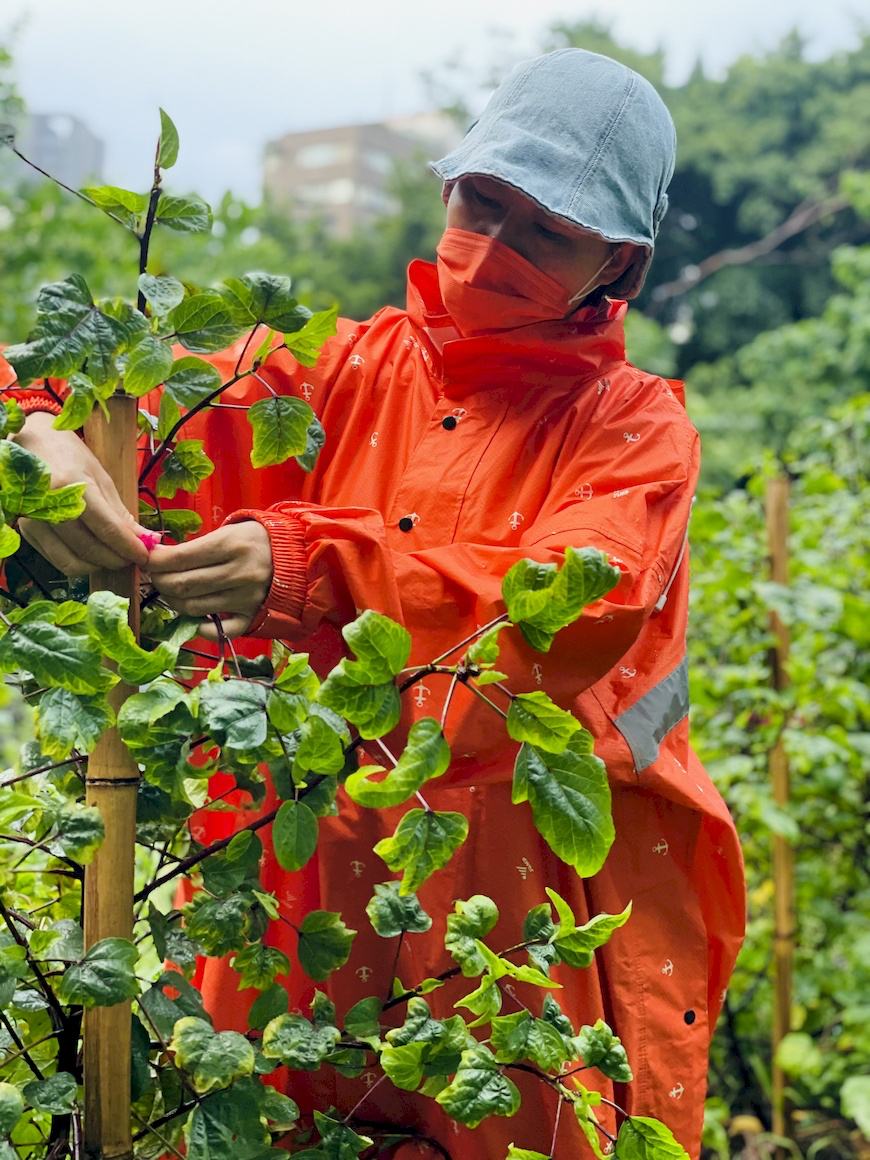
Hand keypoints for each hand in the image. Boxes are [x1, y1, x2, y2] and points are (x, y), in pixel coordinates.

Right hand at [14, 412, 149, 574]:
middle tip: (131, 559)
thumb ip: (120, 514)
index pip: (107, 528)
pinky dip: (79, 563)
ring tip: (113, 557)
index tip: (145, 556)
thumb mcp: (102, 479)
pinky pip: (57, 560)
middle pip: (89, 549)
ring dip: (98, 566)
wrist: (33, 446)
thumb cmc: (71, 458)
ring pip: (72, 562)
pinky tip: (92, 555)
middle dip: (116, 560)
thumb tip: (146, 539)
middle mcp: (51, 505)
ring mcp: (35, 520)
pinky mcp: (27, 531)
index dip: (129, 547)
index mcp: (73, 486)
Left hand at [146, 521, 272, 638]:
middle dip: (160, 581)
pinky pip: (220, 630)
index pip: (181, 558)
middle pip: (183, 585)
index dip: (156, 561)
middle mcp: (240, 573)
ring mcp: (247, 598)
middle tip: (156, 576)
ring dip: (175, 601)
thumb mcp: (229, 531)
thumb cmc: (256, 540)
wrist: (299, 556)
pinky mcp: (253, 616)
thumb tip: (158, 558)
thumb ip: (196, 546)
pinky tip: (196, 619)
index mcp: (232, 545)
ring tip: (173, 591)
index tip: (146, 560)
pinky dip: (202, 628)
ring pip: (193, 608)